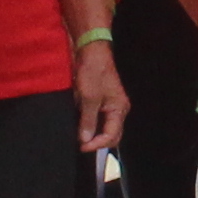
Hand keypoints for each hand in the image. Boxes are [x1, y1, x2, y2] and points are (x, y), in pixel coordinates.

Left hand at [72, 33, 129, 155]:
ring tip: (78, 138)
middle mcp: (117, 109)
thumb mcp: (89, 98)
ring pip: (103, 127)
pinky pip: (96, 118)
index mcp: (119, 109)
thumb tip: (85, 140)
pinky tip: (78, 126)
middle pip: (111, 134)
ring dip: (92, 134)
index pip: (112, 135)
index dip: (97, 144)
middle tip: (80, 145)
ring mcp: (108, 104)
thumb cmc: (93, 72)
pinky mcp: (99, 100)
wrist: (90, 50)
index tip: (82, 147)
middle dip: (97, 142)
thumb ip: (88, 121)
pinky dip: (88, 124)